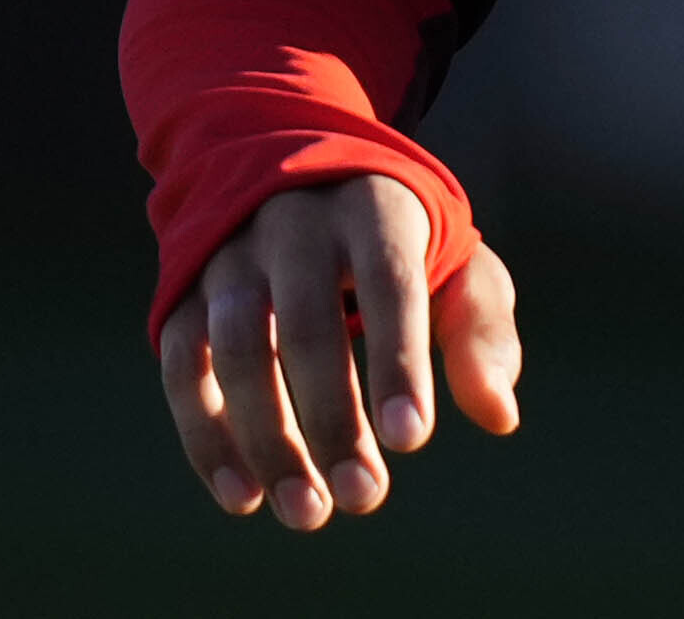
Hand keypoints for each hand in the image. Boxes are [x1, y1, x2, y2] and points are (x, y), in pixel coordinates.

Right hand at [158, 177, 521, 528]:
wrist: (293, 172)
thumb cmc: (398, 239)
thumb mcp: (455, 262)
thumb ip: (480, 331)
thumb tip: (500, 416)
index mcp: (375, 208)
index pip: (389, 284)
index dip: (398, 363)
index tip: (411, 442)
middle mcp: (296, 225)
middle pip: (308, 326)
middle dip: (334, 420)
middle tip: (365, 498)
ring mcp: (231, 258)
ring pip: (239, 351)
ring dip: (268, 441)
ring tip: (308, 512)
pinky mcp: (183, 295)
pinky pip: (185, 370)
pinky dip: (208, 438)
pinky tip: (243, 497)